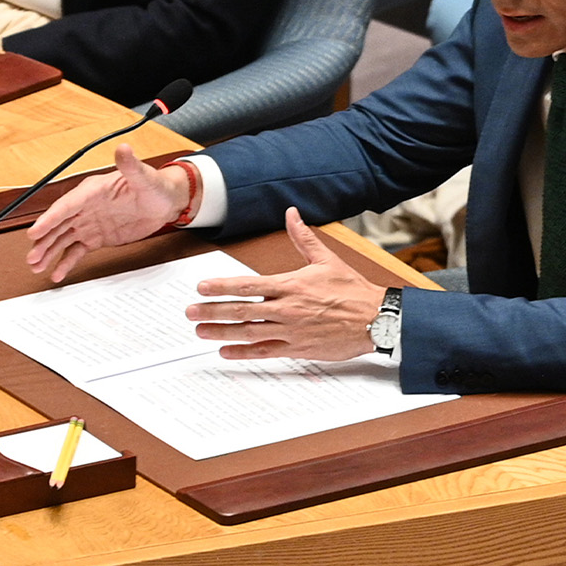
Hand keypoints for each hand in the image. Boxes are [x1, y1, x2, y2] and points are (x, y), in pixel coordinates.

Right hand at [25, 144, 187, 281]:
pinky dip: (66, 262)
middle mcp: (86, 207)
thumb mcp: (145, 178)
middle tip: (31, 257)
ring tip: (37, 266)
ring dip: (49, 252)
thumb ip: (131, 166)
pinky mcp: (96, 238)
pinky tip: (57, 272)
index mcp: (92, 191)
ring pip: (63, 239)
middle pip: (59, 224)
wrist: (166, 203)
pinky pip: (77, 251)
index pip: (66, 205)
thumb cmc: (155, 186)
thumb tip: (123, 148)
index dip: (49, 219)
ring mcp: (89, 223)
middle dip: (44, 241)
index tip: (35, 232)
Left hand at [185, 208, 384, 360]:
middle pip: (241, 310)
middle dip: (212, 311)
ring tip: (200, 331)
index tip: (201, 288)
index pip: (248, 285)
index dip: (221, 286)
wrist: (375, 318)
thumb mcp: (327, 259)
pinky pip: (264, 351)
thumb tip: (292, 213)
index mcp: (291, 284)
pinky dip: (243, 352)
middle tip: (190, 312)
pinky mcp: (298, 348)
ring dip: (221, 332)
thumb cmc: (352, 289)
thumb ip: (303, 238)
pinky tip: (225, 351)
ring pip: (248, 332)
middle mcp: (287, 308)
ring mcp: (291, 330)